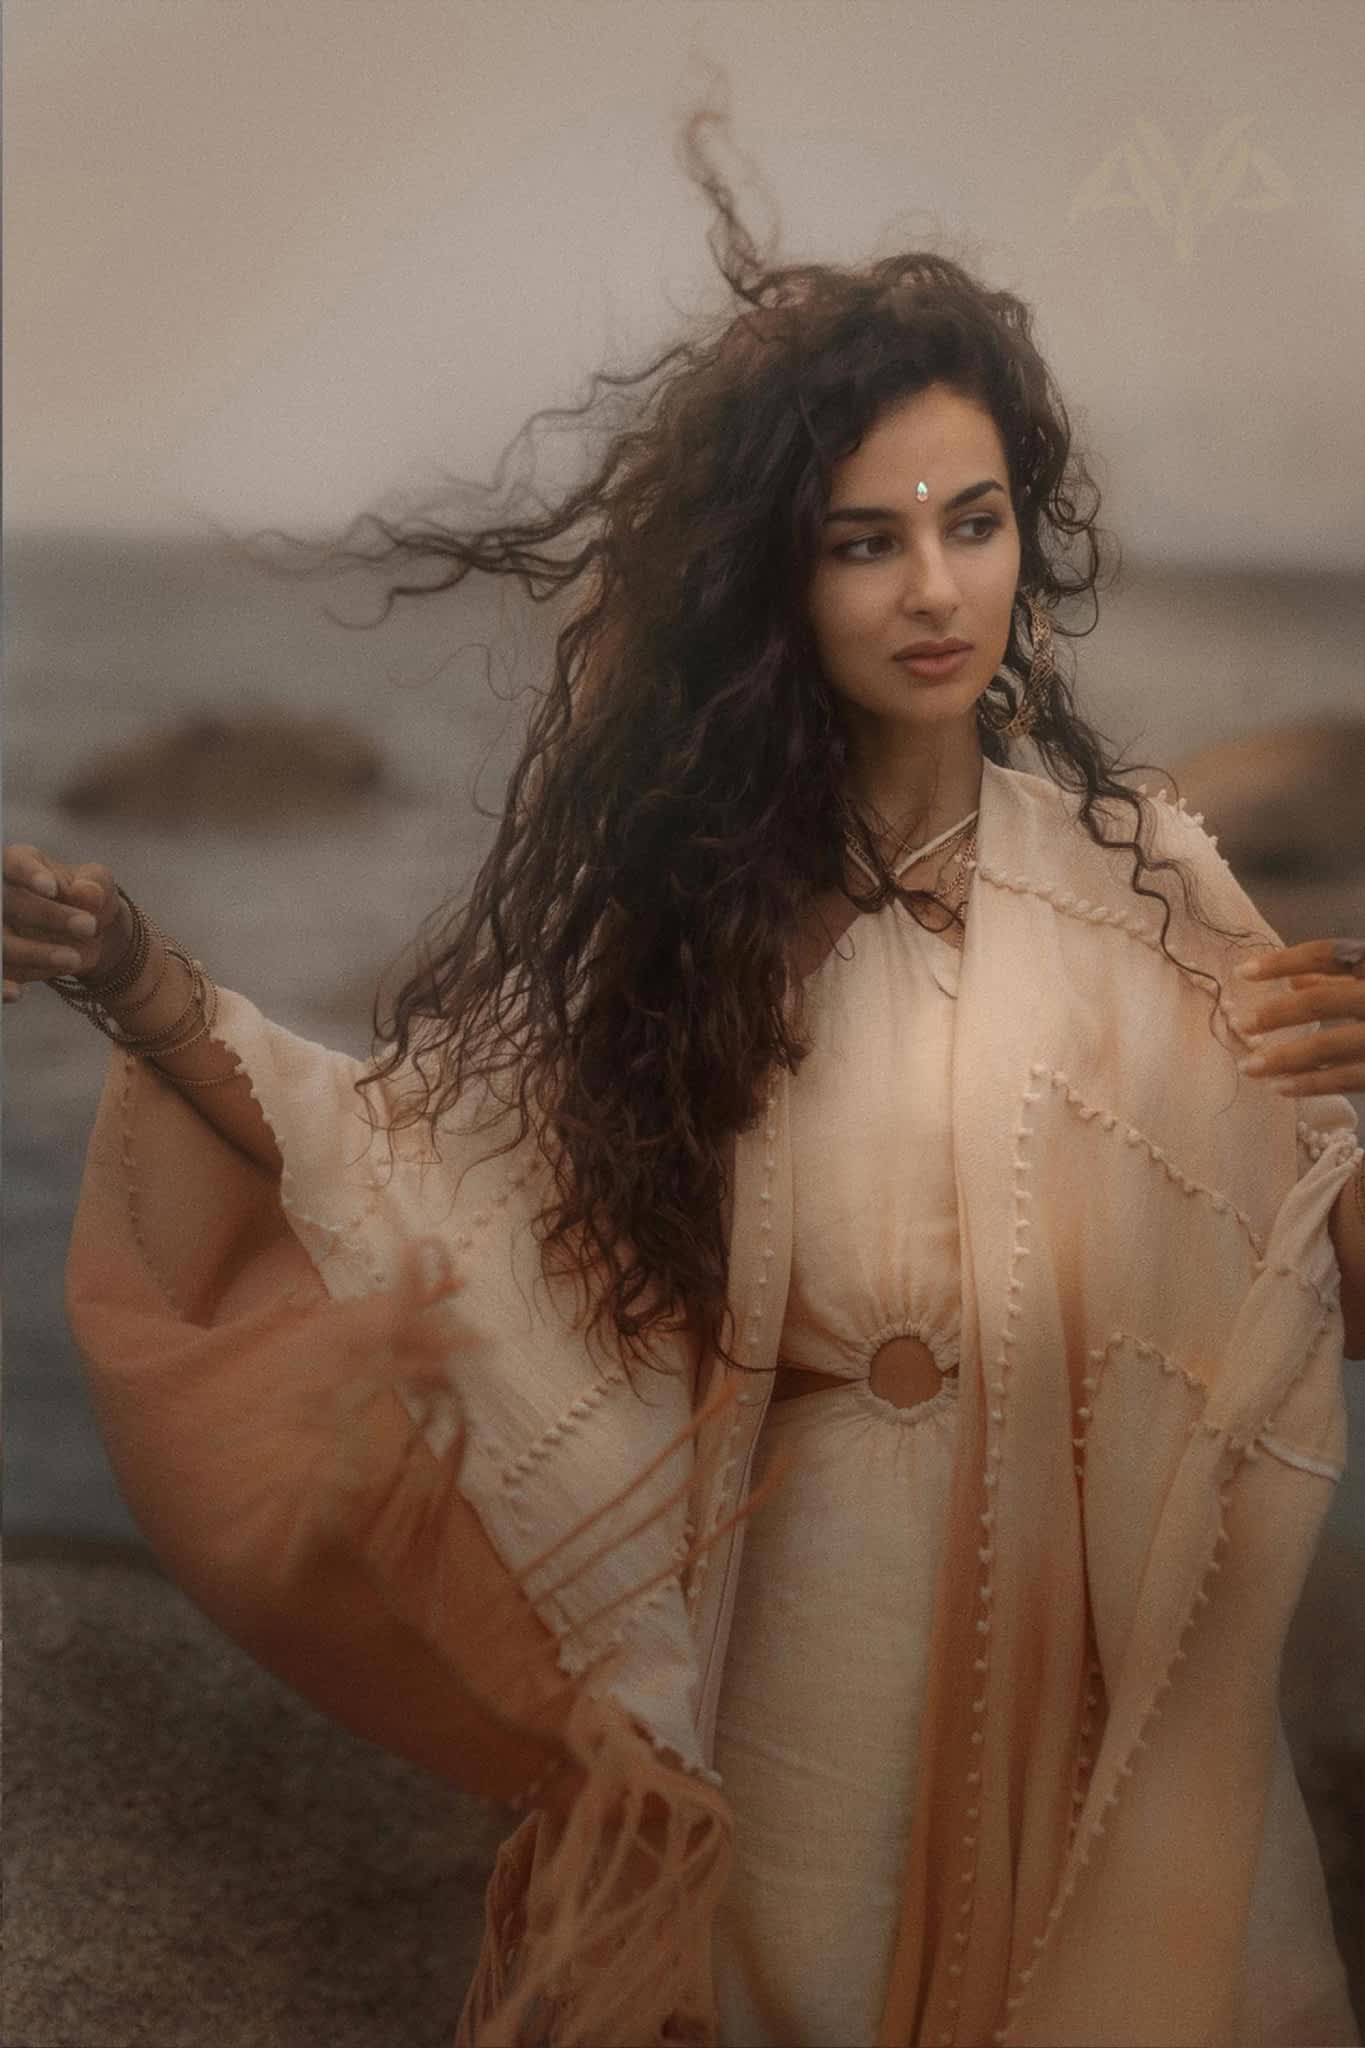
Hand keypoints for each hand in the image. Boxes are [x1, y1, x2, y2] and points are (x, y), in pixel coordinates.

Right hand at [2, 843, 131, 1002]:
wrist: (86, 934)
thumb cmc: (86, 896)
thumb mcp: (97, 885)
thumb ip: (94, 885)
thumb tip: (88, 893)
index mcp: (16, 863)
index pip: (14, 864)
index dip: (29, 875)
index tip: (53, 888)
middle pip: (9, 903)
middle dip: (47, 916)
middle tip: (89, 926)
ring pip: (3, 942)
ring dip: (34, 953)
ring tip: (74, 959)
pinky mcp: (0, 960)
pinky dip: (1, 985)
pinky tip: (16, 993)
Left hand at [1234, 938, 1364, 1096]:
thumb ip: (1343, 976)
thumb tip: (1293, 980)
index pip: (1331, 954)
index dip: (1284, 960)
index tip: (1241, 972)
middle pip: (1326, 1000)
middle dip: (1279, 1013)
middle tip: (1241, 1025)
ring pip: (1332, 1046)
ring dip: (1286, 1058)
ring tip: (1250, 1067)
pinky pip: (1348, 1079)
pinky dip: (1312, 1085)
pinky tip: (1282, 1088)